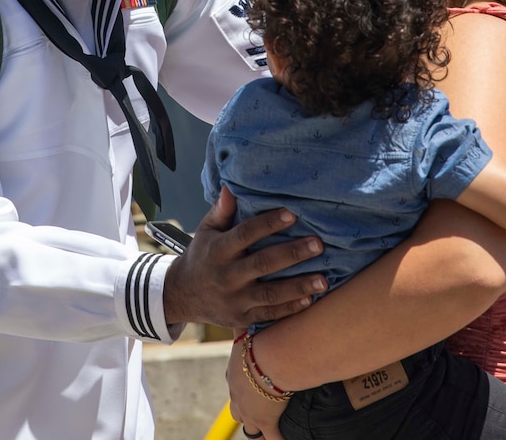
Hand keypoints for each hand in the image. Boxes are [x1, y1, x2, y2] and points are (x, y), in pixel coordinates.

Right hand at [163, 187, 324, 326]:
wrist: (182, 295)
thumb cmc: (202, 255)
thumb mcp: (205, 231)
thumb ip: (221, 211)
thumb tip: (231, 187)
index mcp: (218, 250)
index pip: (245, 234)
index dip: (268, 223)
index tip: (292, 214)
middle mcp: (226, 275)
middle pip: (263, 264)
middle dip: (292, 254)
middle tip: (318, 245)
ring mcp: (235, 300)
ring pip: (270, 294)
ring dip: (298, 286)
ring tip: (324, 279)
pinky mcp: (242, 318)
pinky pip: (269, 314)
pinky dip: (290, 309)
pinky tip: (310, 300)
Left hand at [227, 335, 287, 439]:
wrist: (272, 356)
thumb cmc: (261, 340)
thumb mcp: (245, 330)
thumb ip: (243, 326)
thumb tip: (241, 314)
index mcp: (234, 375)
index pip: (236, 387)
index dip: (243, 390)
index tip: (250, 391)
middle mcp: (238, 396)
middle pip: (238, 411)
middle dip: (247, 413)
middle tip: (258, 414)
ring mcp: (251, 411)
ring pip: (251, 429)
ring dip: (259, 430)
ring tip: (269, 430)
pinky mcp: (266, 421)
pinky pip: (274, 439)